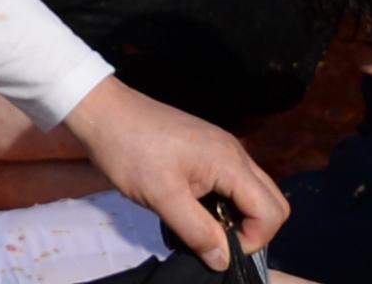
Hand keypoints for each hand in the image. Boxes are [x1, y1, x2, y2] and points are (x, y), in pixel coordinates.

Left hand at [61, 76, 286, 267]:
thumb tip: (224, 261)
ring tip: (200, 224)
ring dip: (235, 215)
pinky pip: (231, 181)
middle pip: (271, 201)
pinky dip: (222, 200)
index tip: (220, 249)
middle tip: (215, 239)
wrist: (100, 109)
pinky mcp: (205, 148)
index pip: (272, 212)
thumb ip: (197, 231)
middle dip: (252, 229)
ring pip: (251, 192)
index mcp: (230, 162)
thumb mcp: (160, 197)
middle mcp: (234, 152)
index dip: (254, 239)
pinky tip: (192, 206)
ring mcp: (221, 147)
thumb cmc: (127, 150)